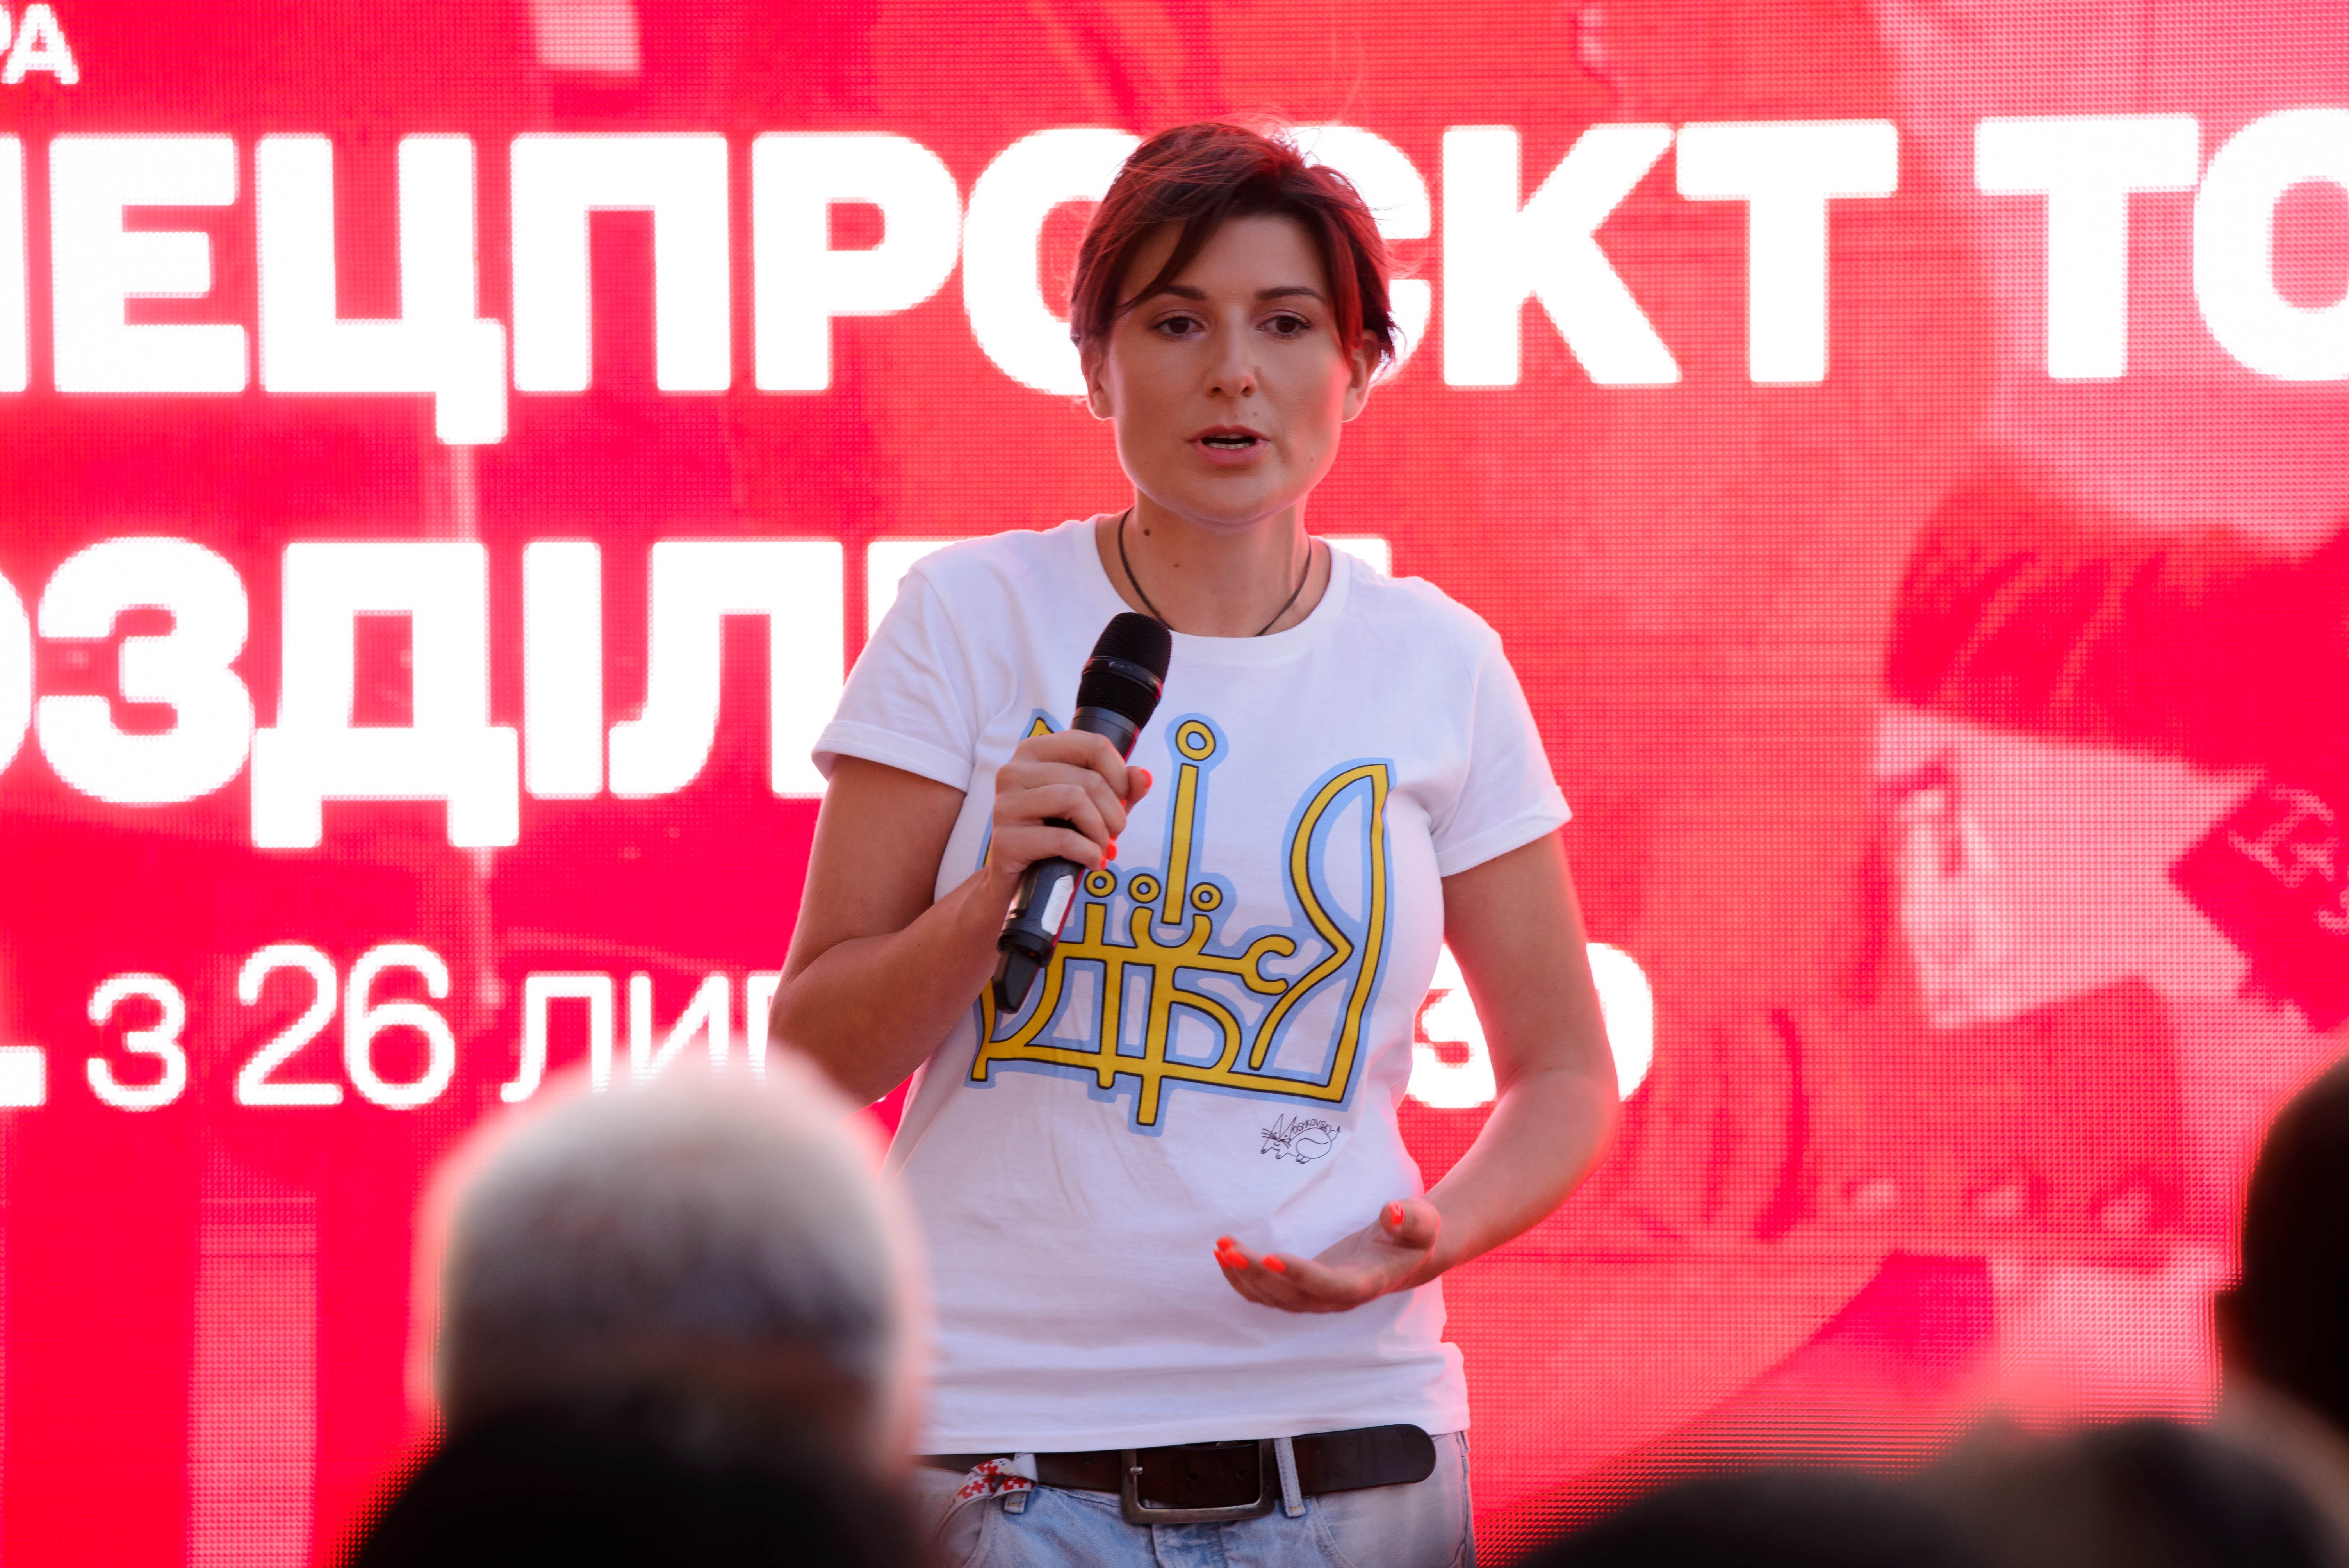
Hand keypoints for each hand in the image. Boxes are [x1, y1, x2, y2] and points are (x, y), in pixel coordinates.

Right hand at [987, 729, 1152, 888]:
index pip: (1093, 744)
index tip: (1122, 800)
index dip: (1120, 775)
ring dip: (1102, 832)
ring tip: (1103, 848)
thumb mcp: (1094, 807)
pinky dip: (1088, 853)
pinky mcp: (1004, 839)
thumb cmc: (1055, 835)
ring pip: (1075, 800)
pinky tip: (1093, 863)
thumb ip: (1121, 789)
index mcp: (1035, 751)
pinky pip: (1062, 838)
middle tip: (1115, 835)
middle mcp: (1014, 770)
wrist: (1019, 882)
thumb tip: (1144, 776)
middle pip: (1089, 779)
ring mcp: (1005, 804)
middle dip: (1115, 812)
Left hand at [1213, 1199, 1440, 1312]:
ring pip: (1274, 1299)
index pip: (1331, 1286)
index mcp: (1367, 1282)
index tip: (1272, 1256)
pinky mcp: (1303, 1291)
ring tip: (1221, 1247)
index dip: (1301, 1276)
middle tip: (1230, 1249)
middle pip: (1292, 1297)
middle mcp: (1338, 1298)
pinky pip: (1267, 1294)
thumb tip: (1391, 1212)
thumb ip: (1410, 1218)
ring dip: (1244, 1276)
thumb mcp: (1421, 1221)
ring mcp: (1318, 1298)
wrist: (1405, 1254)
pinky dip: (1244, 1278)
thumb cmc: (1413, 1235)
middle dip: (1258, 1275)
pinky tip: (1226, 1254)